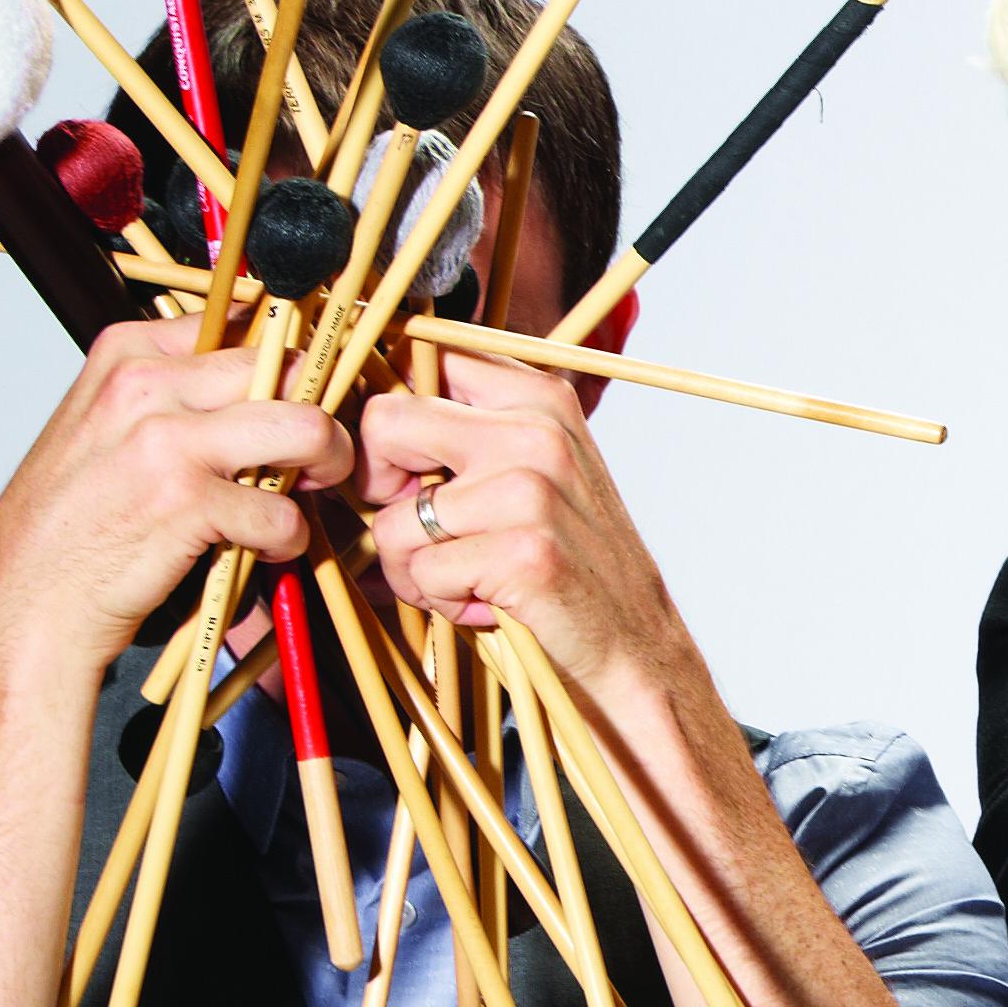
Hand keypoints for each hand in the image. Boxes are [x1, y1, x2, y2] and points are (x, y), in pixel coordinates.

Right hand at [0, 316, 347, 688]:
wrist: (23, 598)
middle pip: (291, 367)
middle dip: (324, 414)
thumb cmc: (70, 521)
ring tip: (299, 497)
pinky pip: (285, 512)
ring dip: (325, 468)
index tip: (305, 398)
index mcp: (128, 352)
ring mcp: (168, 442)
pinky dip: (287, 539)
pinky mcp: (188, 504)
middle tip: (316, 456)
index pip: (249, 324)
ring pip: (308, 429)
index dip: (294, 365)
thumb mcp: (106, 426)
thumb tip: (265, 375)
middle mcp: (147, 384)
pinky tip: (258, 549)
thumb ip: (177, 391)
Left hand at [360, 348, 693, 696]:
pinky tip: (489, 604)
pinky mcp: (523, 551)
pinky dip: (442, 602)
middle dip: (380, 489)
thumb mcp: (535, 469)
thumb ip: (471, 424)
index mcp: (539, 396)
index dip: (391, 420)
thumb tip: (371, 403)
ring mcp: (531, 489)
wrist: (636, 647)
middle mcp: (536, 429)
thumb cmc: (569, 562)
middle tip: (425, 526)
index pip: (422, 359)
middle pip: (385, 423)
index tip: (410, 467)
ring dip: (413, 567)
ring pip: (392, 518)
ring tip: (469, 580)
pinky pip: (421, 572)